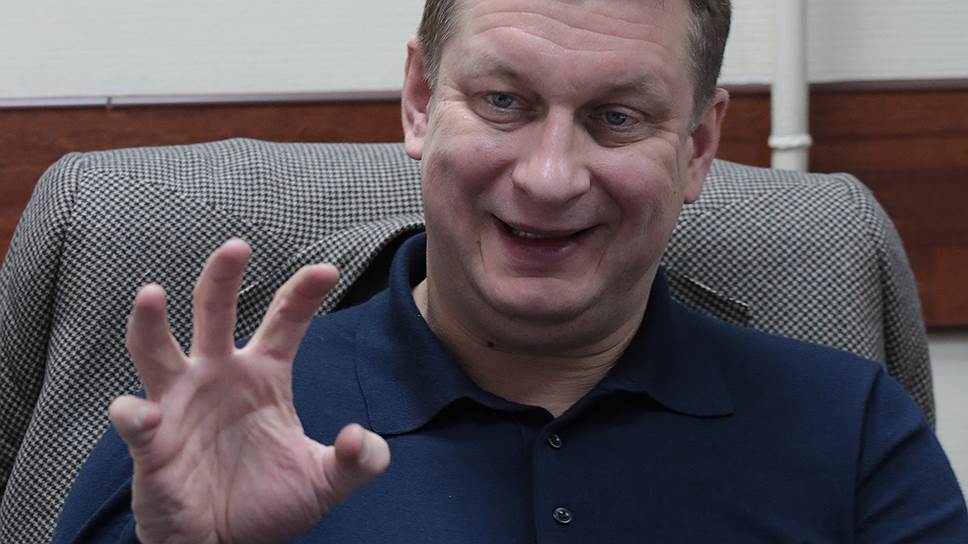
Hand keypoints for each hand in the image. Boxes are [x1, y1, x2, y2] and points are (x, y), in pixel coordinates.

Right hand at [108, 239, 389, 543]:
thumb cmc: (268, 504)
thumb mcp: (325, 483)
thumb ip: (358, 461)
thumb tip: (361, 437)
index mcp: (263, 376)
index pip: (284, 321)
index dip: (303, 293)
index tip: (327, 269)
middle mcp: (218, 376)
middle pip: (214, 312)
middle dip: (222, 276)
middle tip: (237, 246)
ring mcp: (180, 404)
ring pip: (157, 349)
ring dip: (150, 322)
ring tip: (150, 294)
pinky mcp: (152, 442)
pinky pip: (135, 419)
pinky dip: (135, 415)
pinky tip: (144, 415)